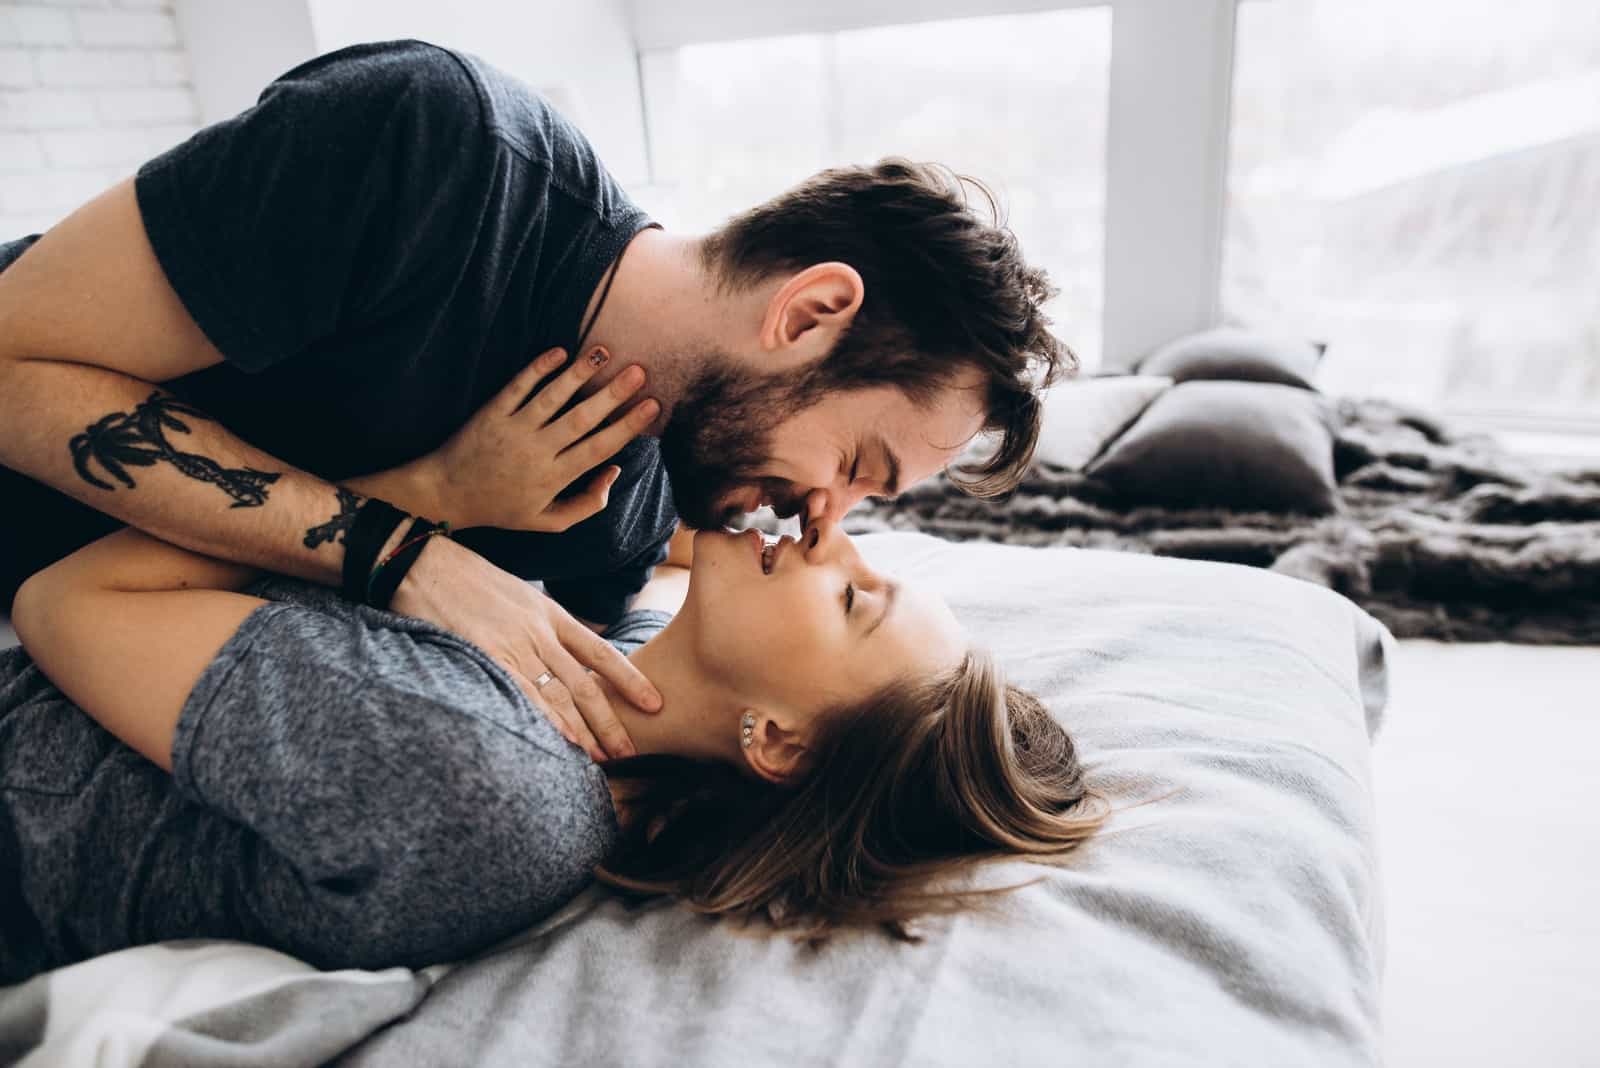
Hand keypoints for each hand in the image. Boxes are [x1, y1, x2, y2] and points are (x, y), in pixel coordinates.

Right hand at [392, 534, 661, 760]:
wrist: (420, 562)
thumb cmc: (463, 579)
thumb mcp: (513, 594)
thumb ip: (536, 624)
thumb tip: (552, 654)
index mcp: (549, 613)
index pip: (601, 652)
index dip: (629, 680)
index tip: (654, 703)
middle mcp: (539, 630)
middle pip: (586, 682)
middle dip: (611, 719)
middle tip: (630, 750)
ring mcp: (514, 643)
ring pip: (560, 693)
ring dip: (584, 728)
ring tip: (603, 756)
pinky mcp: (486, 655)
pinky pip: (525, 694)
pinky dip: (548, 720)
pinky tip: (565, 740)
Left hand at [419, 346, 658, 530]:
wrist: (446, 495)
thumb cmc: (503, 508)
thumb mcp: (549, 520)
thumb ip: (588, 503)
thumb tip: (614, 470)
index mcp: (554, 477)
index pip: (600, 447)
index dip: (629, 426)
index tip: (653, 406)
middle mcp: (536, 451)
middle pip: (582, 419)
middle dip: (613, 394)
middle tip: (639, 371)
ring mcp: (513, 430)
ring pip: (552, 398)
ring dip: (580, 373)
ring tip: (603, 351)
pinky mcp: (492, 413)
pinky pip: (518, 387)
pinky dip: (538, 368)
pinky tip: (559, 351)